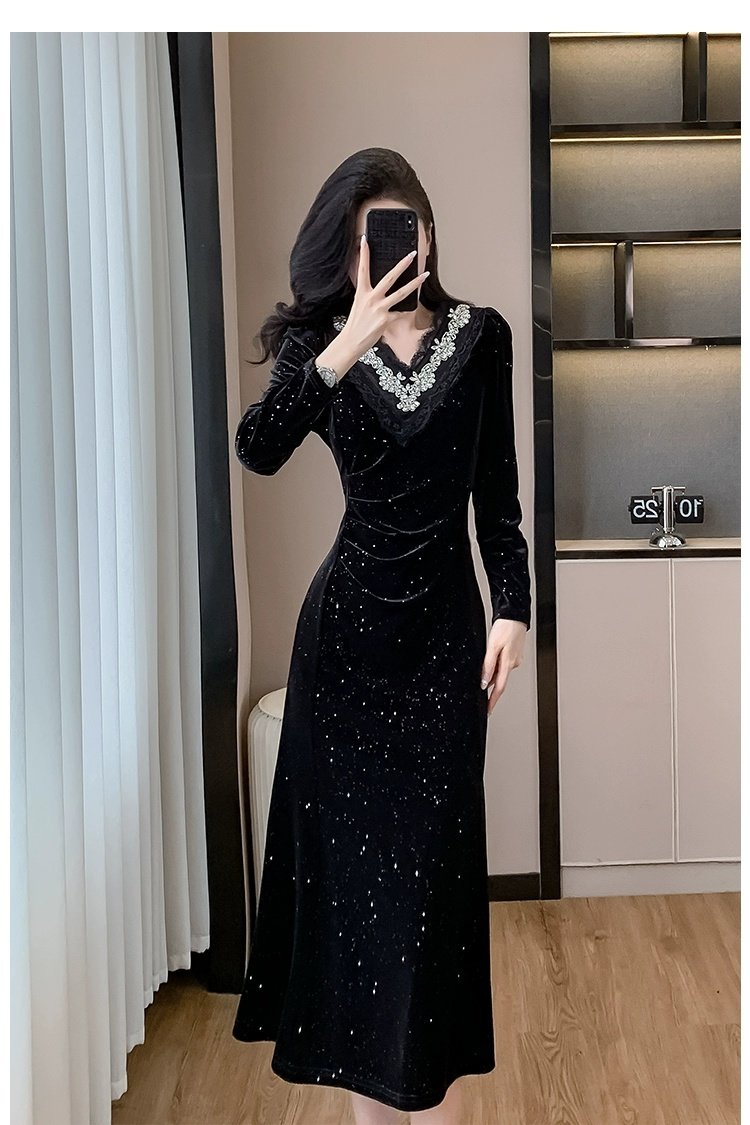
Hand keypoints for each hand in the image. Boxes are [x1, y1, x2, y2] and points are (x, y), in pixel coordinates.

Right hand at [341, 234, 428, 358]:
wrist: (351, 342)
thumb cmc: (356, 324)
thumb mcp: (359, 304)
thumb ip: (368, 294)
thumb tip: (380, 287)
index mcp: (362, 293)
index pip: (362, 269)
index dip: (363, 254)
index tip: (365, 240)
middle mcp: (371, 298)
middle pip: (389, 277)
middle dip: (402, 265)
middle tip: (412, 254)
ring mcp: (379, 309)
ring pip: (401, 293)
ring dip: (415, 283)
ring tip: (425, 275)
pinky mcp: (386, 320)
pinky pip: (400, 313)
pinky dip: (404, 313)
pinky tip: (407, 311)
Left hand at [480, 618, 526, 714]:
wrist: (515, 614)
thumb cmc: (505, 627)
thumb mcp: (492, 646)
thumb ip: (488, 665)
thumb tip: (485, 682)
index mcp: (509, 663)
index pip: (500, 688)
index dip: (493, 700)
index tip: (488, 710)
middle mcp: (513, 663)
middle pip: (499, 680)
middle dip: (490, 685)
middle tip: (480, 687)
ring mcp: (514, 658)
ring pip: (500, 671)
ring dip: (492, 672)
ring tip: (484, 664)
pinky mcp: (514, 653)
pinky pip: (503, 663)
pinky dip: (496, 664)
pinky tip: (491, 657)